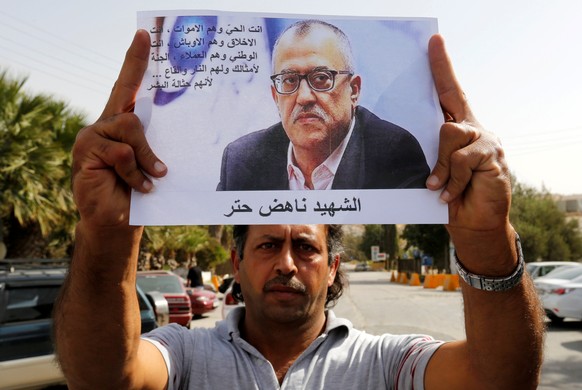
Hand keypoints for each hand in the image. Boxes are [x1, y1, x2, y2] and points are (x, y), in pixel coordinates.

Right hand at [72, 30, 166, 228]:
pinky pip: (122, 151)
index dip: (135, 60)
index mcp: (122, 123)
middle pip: (129, 101)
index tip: (144, 34)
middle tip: (160, 162)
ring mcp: (93, 134)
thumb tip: (177, 129)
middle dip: (148, 123)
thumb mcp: (151, 165)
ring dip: (146, 158)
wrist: (116, 222)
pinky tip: (139, 187)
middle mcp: (105, 123)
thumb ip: (154, 145)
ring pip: (131, 127)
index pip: (128, 85)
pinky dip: (135, 172)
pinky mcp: (86, 149)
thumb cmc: (137, 192)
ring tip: (151, 179)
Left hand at [426, 34, 510, 234]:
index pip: (449, 92)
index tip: (433, 41)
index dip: (441, 67)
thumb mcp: (434, 170)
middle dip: (441, 70)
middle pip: (452, 99)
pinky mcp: (492, 157)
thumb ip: (430, 151)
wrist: (472, 223)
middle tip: (432, 46)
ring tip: (437, 185)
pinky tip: (447, 194)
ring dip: (440, 164)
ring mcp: (486, 141)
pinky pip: (462, 160)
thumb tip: (405, 138)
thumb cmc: (449, 195)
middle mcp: (473, 129)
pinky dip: (451, 179)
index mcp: (458, 129)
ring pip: (450, 133)